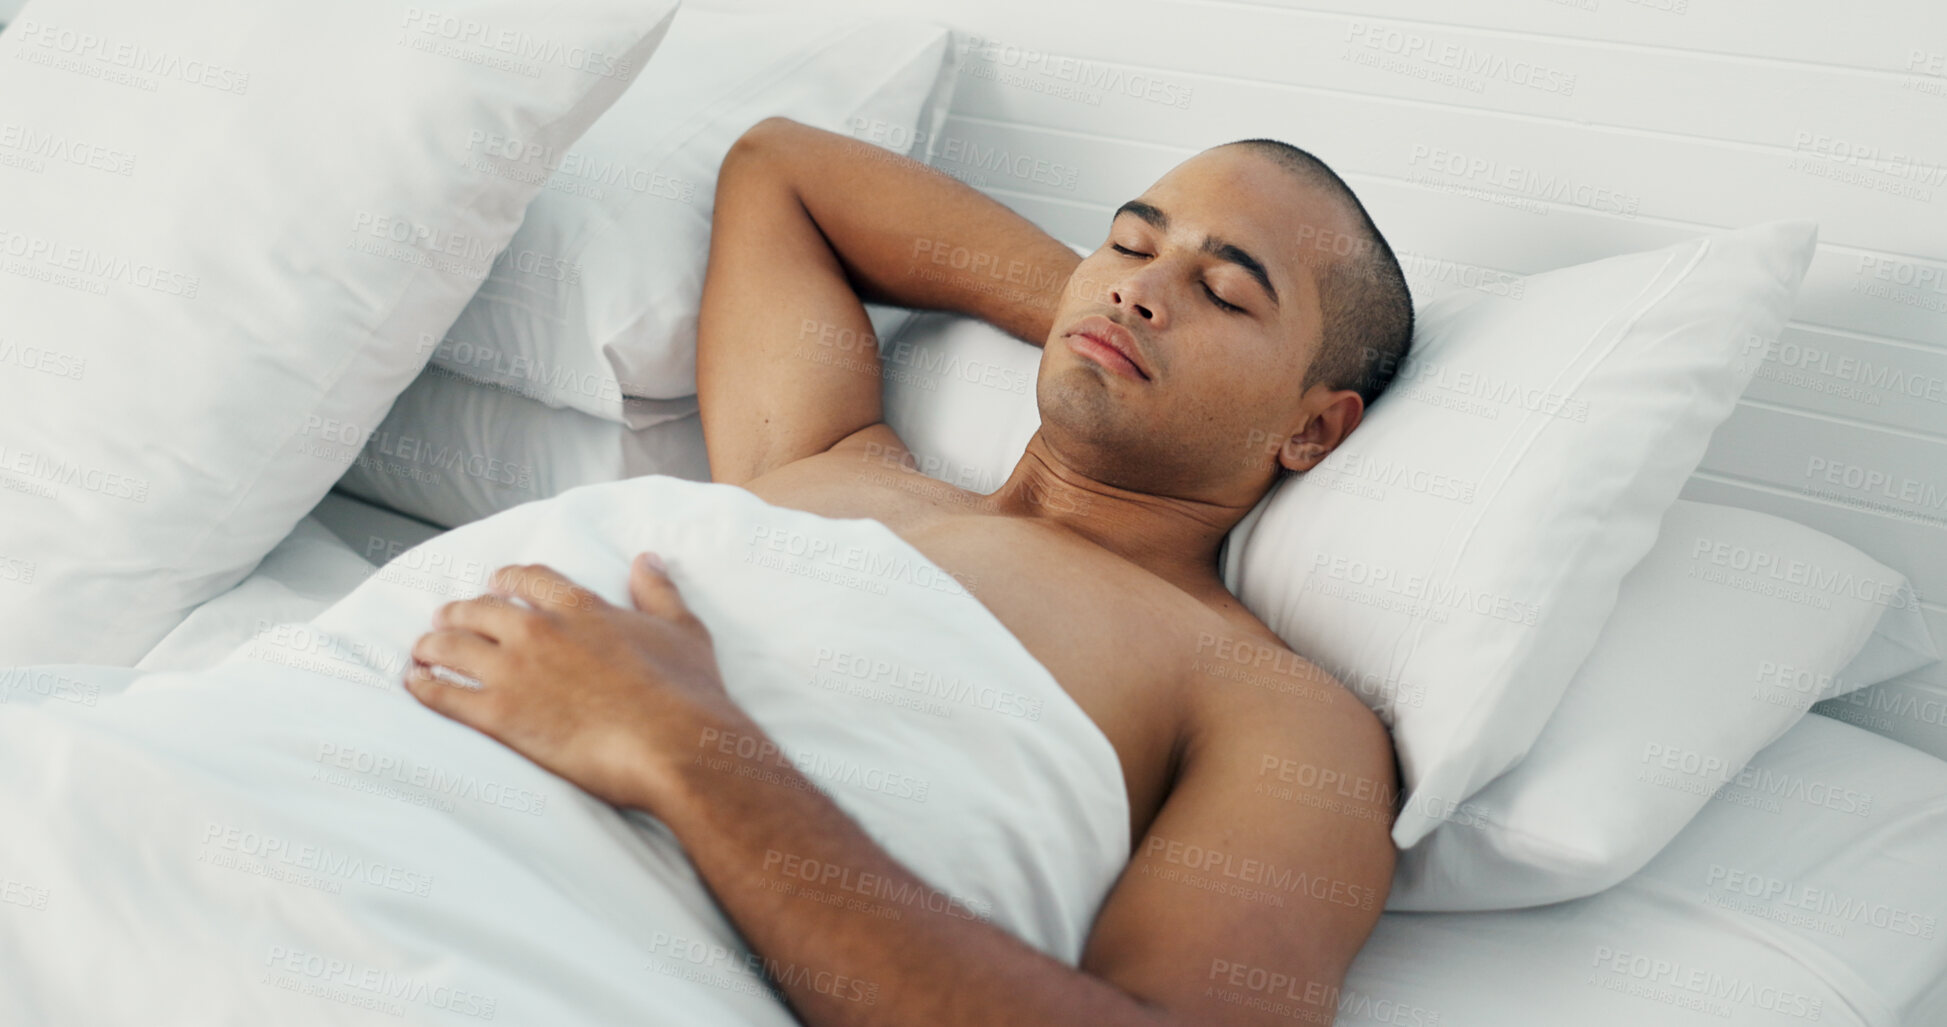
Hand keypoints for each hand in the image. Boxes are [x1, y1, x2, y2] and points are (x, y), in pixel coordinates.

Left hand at [402, 553, 737, 810]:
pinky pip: (444, 693)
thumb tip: (648, 559)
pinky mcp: (500, 715)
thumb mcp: (682, 630)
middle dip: (459, 611)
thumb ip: (659, 591)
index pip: (528, 579)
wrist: (676, 746)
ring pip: (453, 645)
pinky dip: (424, 686)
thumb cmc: (687, 692)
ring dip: (433, 644)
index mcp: (580, 607)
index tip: (496, 584)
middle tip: (447, 618)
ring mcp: (515, 671)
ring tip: (423, 650)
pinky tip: (416, 684)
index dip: (507, 579)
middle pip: (480, 608)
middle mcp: (539, 630)